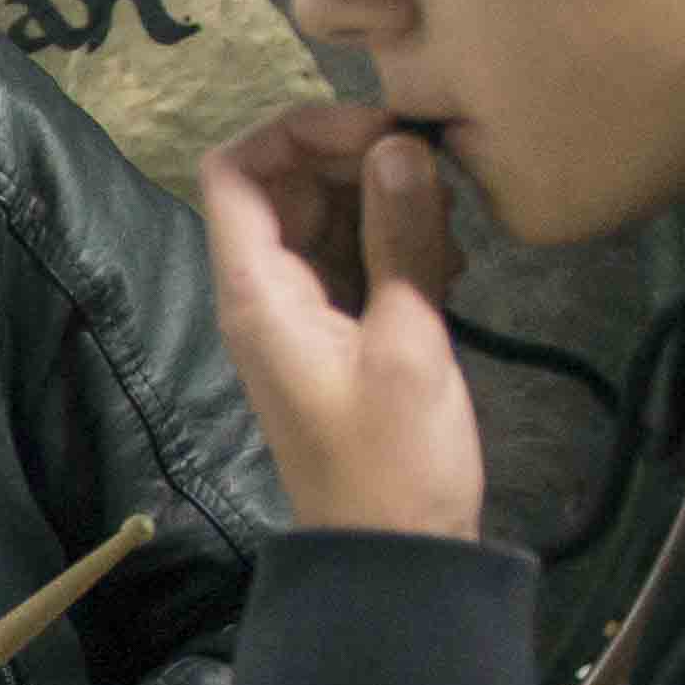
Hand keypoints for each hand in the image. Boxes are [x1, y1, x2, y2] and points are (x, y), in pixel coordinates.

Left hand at [192, 108, 488, 540]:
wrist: (397, 555)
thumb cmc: (395, 462)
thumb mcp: (408, 341)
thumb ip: (402, 236)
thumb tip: (399, 145)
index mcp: (256, 293)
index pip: (233, 169)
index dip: (297, 129)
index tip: (379, 131)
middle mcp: (265, 296)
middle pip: (286, 185)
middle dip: (356, 163)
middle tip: (434, 178)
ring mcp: (301, 315)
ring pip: (327, 219)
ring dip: (385, 206)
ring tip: (451, 233)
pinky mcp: (340, 335)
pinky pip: (354, 260)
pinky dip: (396, 246)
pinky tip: (451, 269)